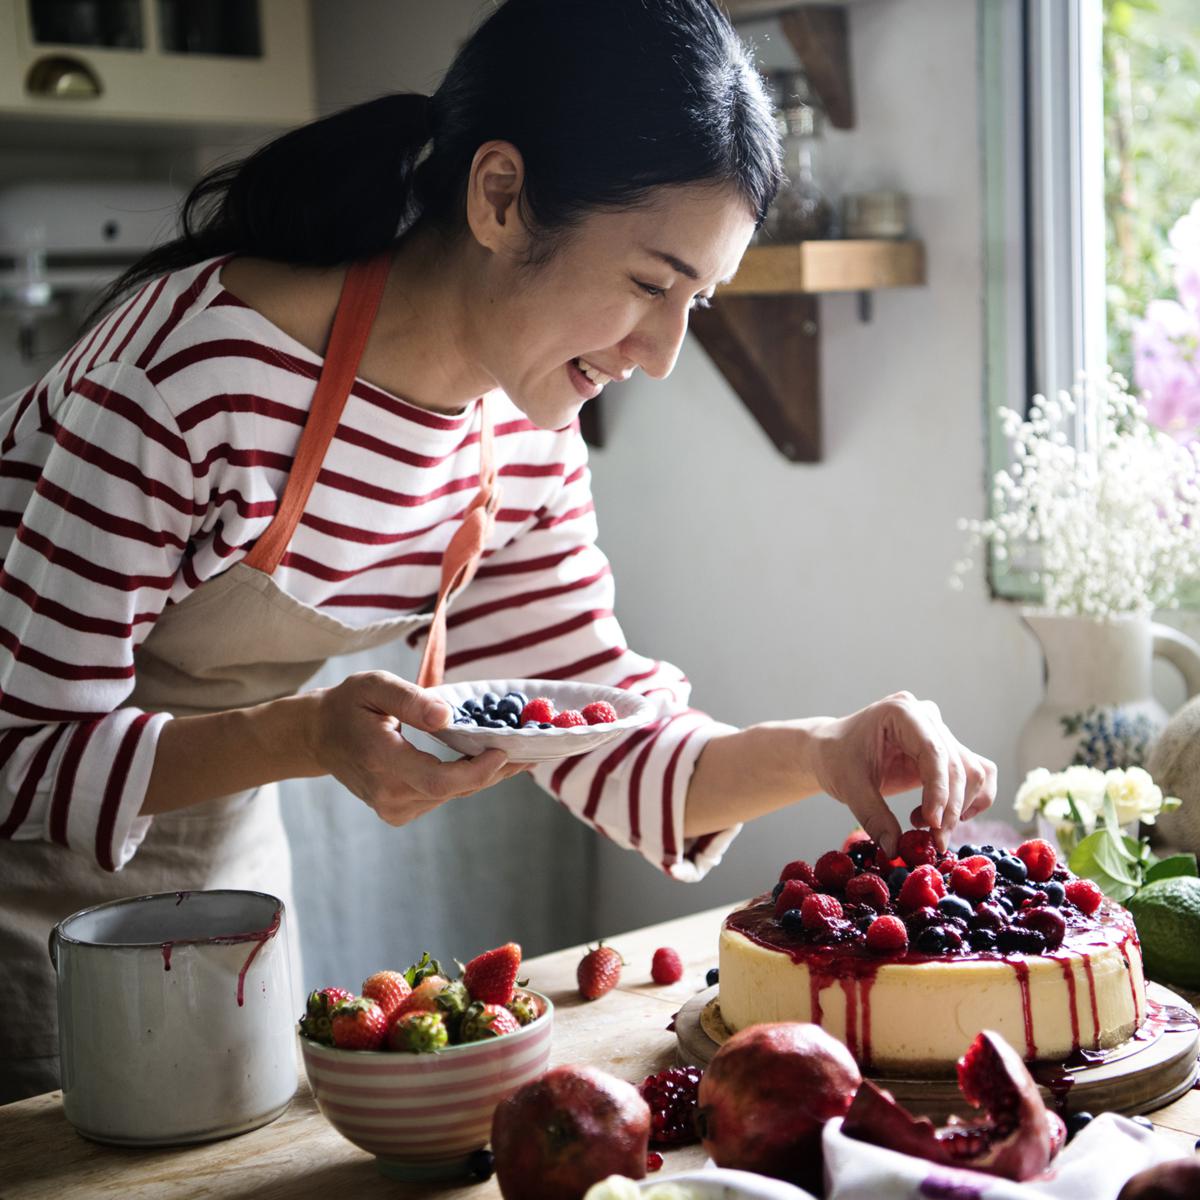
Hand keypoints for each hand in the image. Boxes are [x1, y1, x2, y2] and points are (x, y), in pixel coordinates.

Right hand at [308, 670, 527, 824]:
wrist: (319, 736)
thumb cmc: (350, 704)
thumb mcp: (375, 686)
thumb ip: (411, 700)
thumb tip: (448, 716)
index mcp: (382, 761)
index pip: (440, 779)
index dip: (479, 770)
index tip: (505, 749)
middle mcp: (389, 794)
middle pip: (456, 789)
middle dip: (496, 769)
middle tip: (532, 748)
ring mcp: (394, 808)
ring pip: (453, 794)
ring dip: (484, 773)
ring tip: (515, 749)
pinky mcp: (400, 812)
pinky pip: (443, 795)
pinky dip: (466, 778)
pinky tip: (484, 758)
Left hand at [809, 691, 995, 854]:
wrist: (831, 750)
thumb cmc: (836, 758)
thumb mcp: (849, 786)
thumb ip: (873, 816)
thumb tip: (894, 850)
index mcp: (901, 711)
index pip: (933, 751)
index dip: (939, 790)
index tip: (933, 824)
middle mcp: (927, 716)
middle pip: (958, 765)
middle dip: (950, 808)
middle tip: (934, 841)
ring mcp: (939, 732)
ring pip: (973, 772)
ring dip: (959, 807)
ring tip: (927, 828)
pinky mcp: (946, 752)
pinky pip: (975, 774)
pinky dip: (969, 801)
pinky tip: (942, 818)